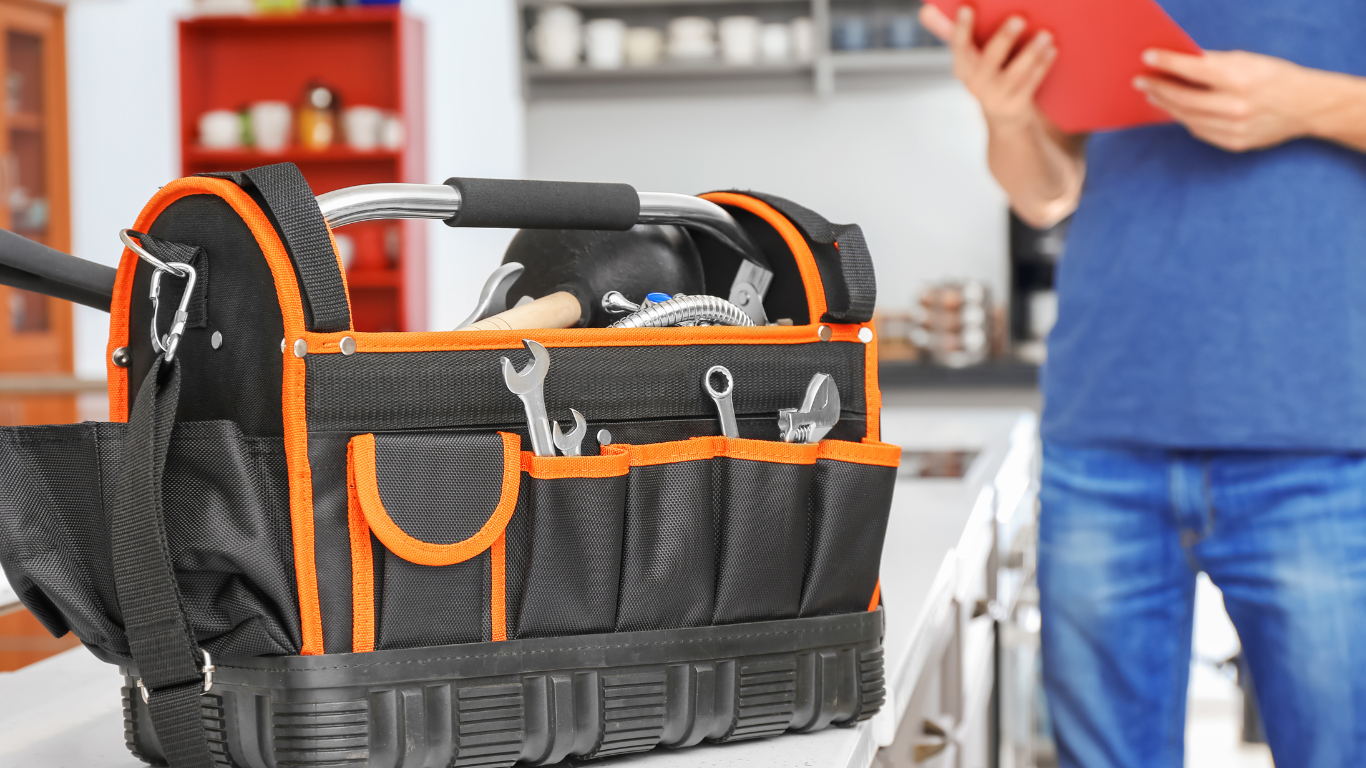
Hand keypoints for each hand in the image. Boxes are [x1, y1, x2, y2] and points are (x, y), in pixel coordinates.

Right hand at [919, 4, 1056, 128]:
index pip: (958, 46)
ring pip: (1015, 72)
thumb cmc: (989, 75)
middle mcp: (975, 84)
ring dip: (1031, 52)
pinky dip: (1042, 65)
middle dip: (1004, 38)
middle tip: (1019, 18)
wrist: (1006, 120)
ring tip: (1045, 34)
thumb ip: (952, 32)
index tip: (966, 8)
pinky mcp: (1015, 107)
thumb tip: (925, 10)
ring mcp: (996, 98)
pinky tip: (1051, 49)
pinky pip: (1031, 83)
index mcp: (962, 67)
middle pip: (989, 59)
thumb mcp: (971, 57)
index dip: (961, 28)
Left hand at [1135, 50, 1324, 151]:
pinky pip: (1199, 130)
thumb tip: (1178, 61)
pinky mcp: (1233, 143)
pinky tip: (1176, 109)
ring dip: (1166, 104)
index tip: (1148, 57)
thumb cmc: (1274, 77)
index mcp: (1239, 80)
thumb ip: (1213, 62)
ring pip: (1187, 117)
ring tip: (1153, 94)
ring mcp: (1233, 129)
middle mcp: (1235, 107)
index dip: (1167, 63)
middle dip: (1158, 88)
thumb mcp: (1247, 60)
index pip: (1193, 70)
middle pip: (1183, 98)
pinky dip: (1185, 118)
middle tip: (1141, 80)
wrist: (1306, 106)